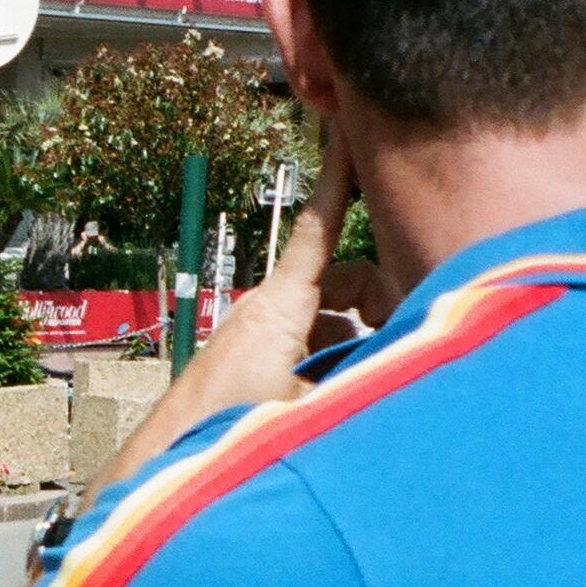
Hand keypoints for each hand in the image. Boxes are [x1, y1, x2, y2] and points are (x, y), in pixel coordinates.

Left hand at [99, 136, 390, 493]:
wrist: (164, 463)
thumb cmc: (228, 430)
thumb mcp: (310, 405)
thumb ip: (365, 376)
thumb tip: (421, 366)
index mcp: (281, 306)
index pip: (318, 227)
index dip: (337, 177)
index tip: (348, 124)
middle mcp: (269, 308)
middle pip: (345, 277)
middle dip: (383, 295)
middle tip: (411, 331)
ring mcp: (261, 331)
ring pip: (331, 312)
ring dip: (360, 332)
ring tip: (377, 373)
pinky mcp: (254, 355)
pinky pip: (310, 337)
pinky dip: (335, 352)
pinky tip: (346, 391)